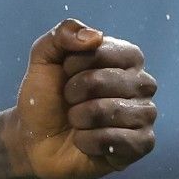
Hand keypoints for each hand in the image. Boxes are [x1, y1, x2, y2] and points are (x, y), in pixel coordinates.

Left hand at [2, 18, 157, 178]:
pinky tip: (84, 141)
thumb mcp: (43, 58)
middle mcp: (142, 83)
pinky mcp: (142, 144)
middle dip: (74, 92)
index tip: (65, 72)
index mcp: (125, 57)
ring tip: (76, 121)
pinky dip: (89, 141)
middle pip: (107, 80)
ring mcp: (144, 114)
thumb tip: (95, 36)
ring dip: (80, 117)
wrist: (34, 139)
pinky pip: (117, 140)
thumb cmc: (45, 96)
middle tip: (68, 101)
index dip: (76, 62)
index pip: (105, 49)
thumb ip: (62, 34)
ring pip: (111, 112)